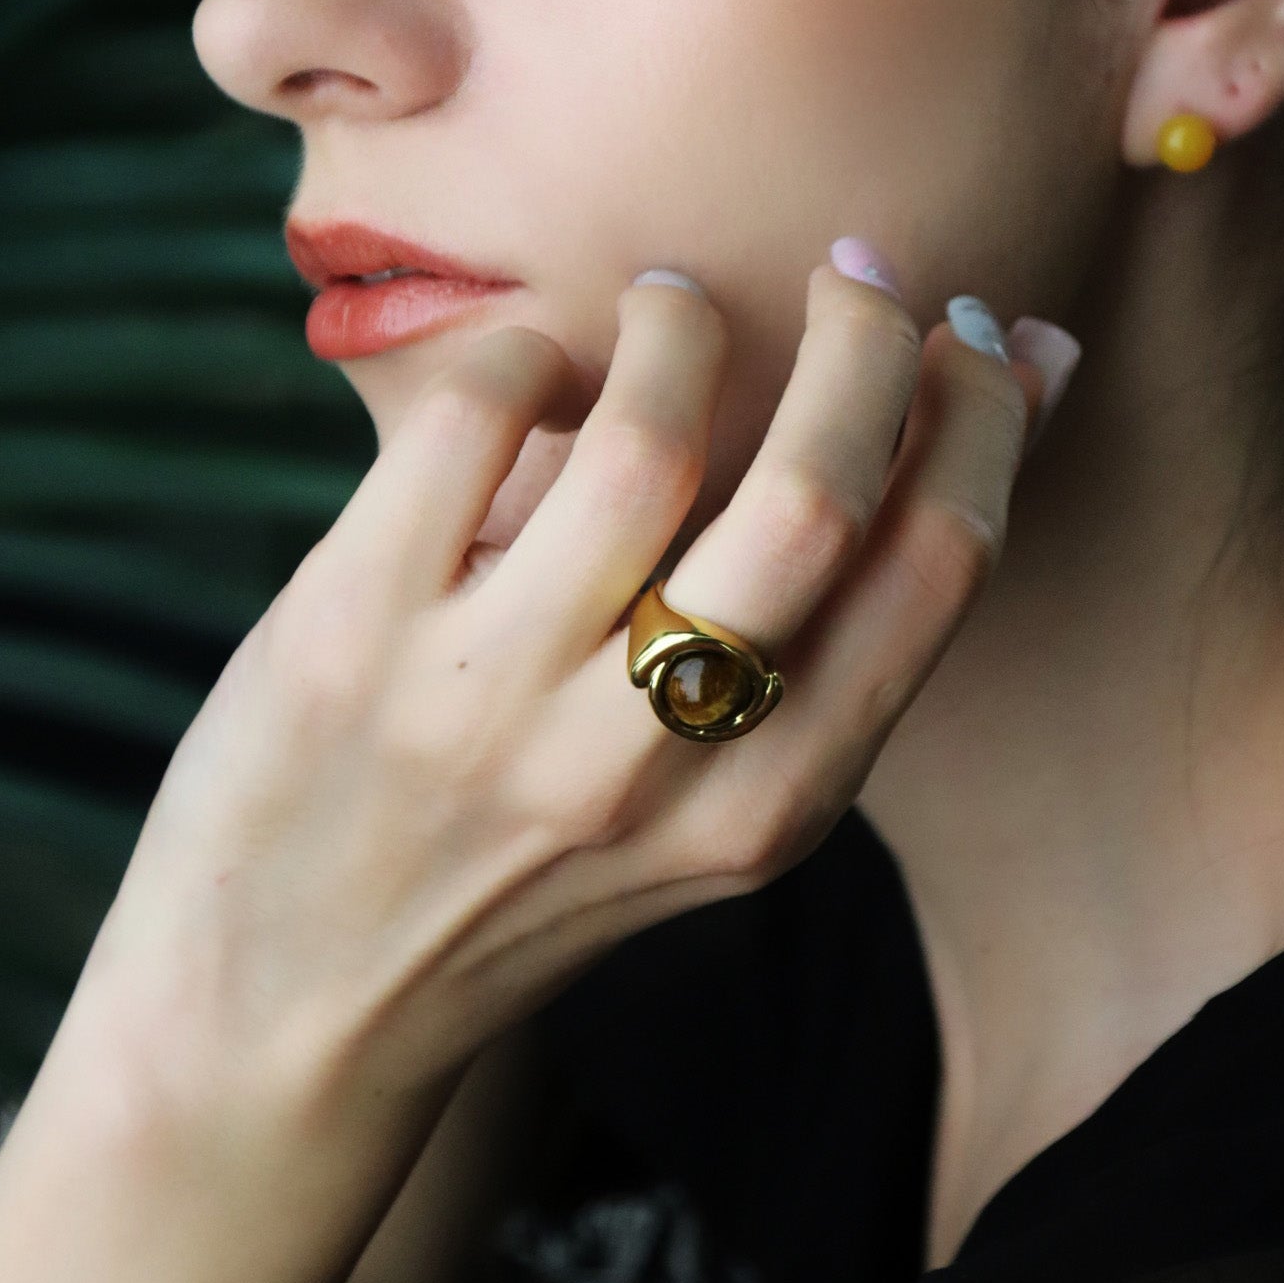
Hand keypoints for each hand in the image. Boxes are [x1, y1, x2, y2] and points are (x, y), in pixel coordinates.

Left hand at [12, 258, 1050, 1282]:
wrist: (282, 1011)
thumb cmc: (524, 872)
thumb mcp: (709, 807)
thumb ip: (823, 635)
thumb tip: (1001, 390)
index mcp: (765, 812)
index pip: (937, 567)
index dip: (984, 414)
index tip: (977, 331)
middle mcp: (638, 765)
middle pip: (817, 494)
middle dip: (869, 339)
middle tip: (854, 270)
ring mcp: (485, 699)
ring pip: (644, 439)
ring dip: (683, 323)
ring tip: (670, 302)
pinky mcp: (350, 628)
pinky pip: (475, 417)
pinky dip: (525, 354)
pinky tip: (531, 377)